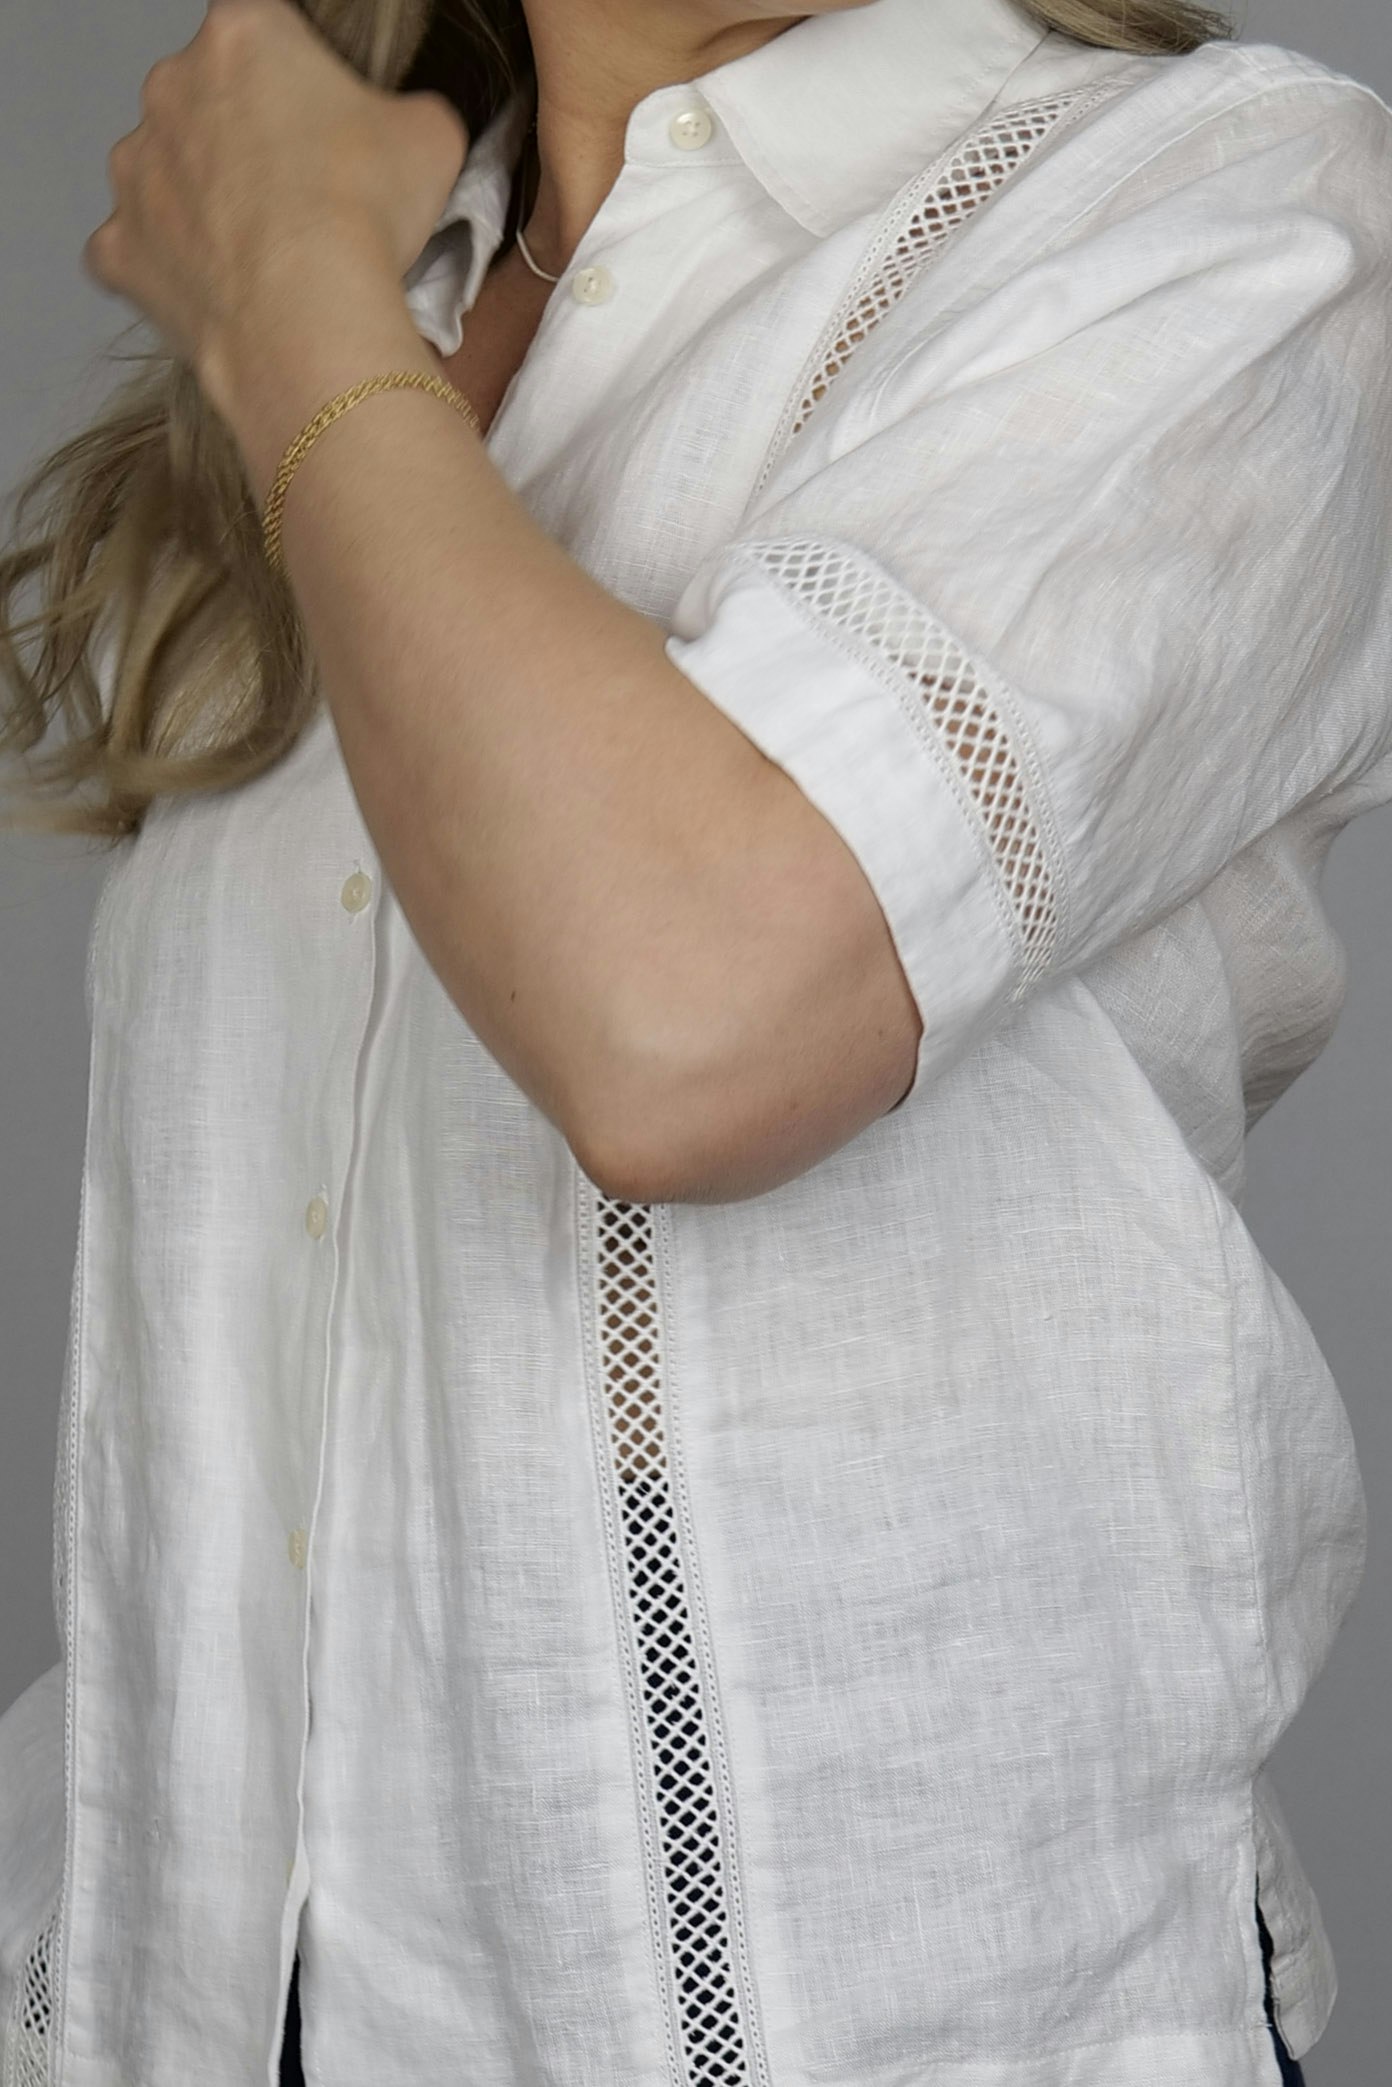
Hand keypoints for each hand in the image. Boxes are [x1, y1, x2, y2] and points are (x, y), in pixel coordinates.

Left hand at [82, 0, 468, 390]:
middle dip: (245, 138)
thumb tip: (405, 133)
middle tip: (302, 197)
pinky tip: (218, 292)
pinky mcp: (119, 246)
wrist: (308, 319)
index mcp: (243, 34)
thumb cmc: (363, 213)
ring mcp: (136, 167)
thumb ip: (409, 115)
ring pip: (168, 172)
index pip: (267, 33)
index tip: (328, 130)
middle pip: (207, 99)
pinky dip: (172, 267)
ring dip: (204, 200)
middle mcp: (171, 85)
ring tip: (263, 252)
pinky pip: (140, 249)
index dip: (302, 83)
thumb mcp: (432, 137)